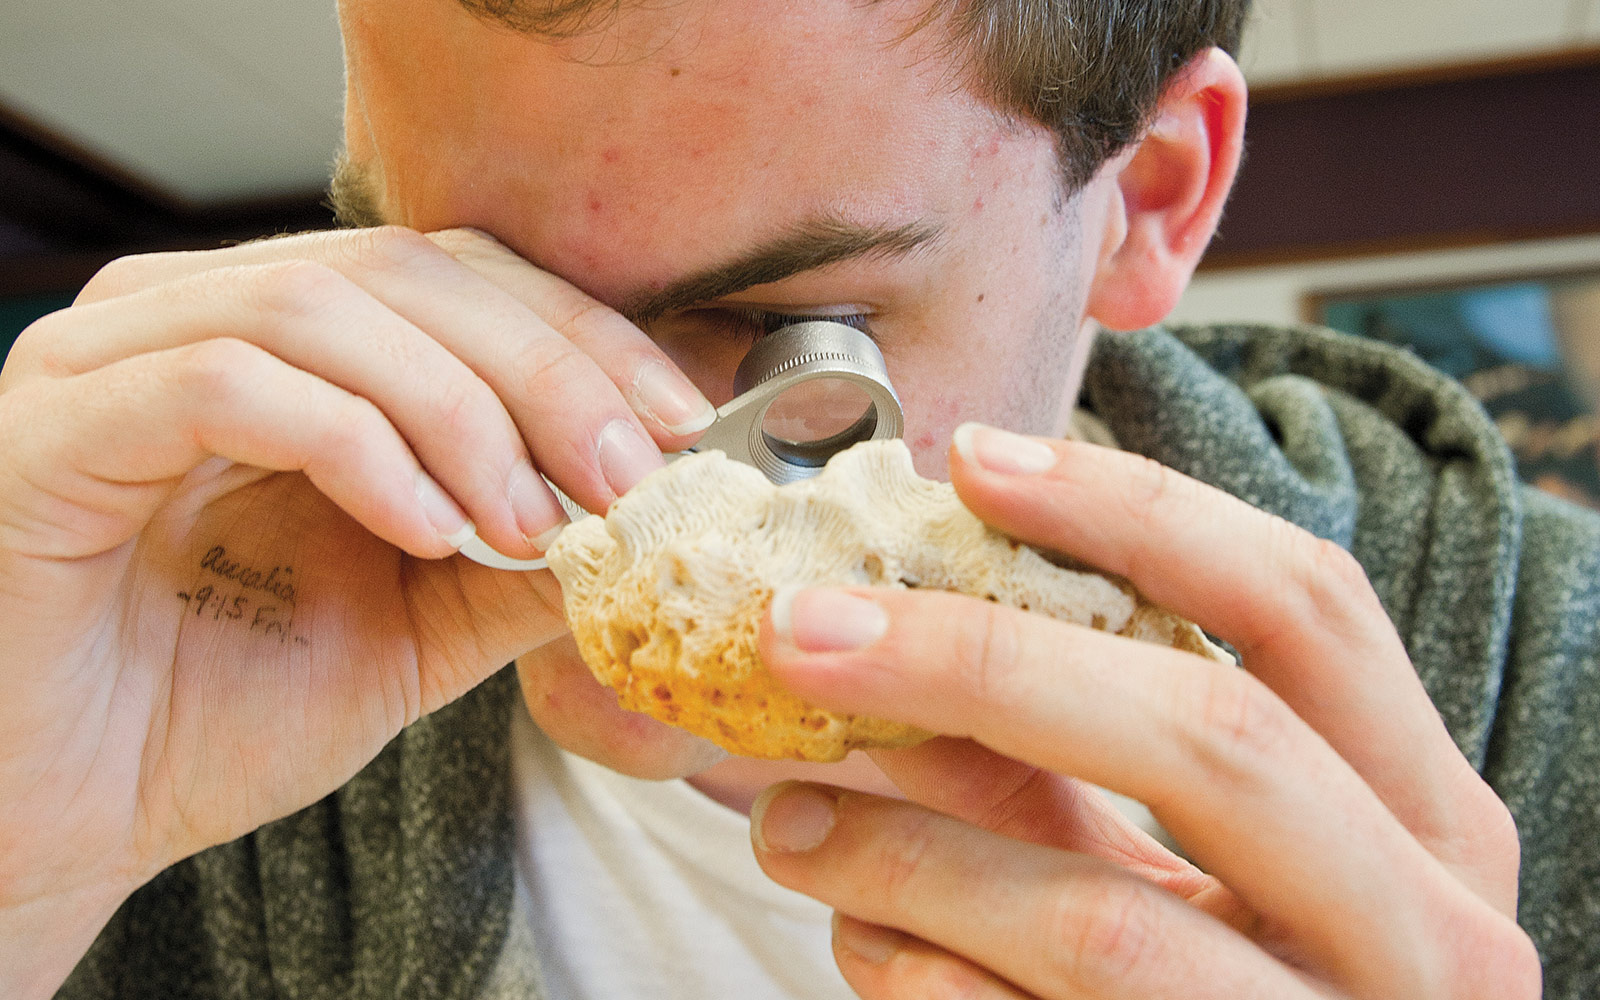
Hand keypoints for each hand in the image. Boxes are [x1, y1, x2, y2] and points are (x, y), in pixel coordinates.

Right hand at [0, 227, 711, 996]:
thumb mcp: (419, 624)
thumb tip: (653, 506)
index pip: (460, 275)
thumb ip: (522, 555)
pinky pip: (227, 379)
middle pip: (409, 270)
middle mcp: (194, 315)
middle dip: (548, 370)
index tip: (683, 422)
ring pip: (326, 302)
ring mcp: (111, 356)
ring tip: (526, 521)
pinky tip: (422, 527)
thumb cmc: (219, 711)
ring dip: (461, 412)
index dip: (583, 333)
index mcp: (286, 342)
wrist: (67, 819)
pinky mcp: (55, 423)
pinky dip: (355, 443)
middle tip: (632, 474)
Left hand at [751, 425, 1539, 998]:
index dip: (1140, 515)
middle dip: (983, 664)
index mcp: (1429, 817)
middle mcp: (1427, 932)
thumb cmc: (1226, 994)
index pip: (1310, 607)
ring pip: (1102, 920)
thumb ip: (1060, 761)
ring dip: (907, 854)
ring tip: (786, 823)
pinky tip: (867, 944)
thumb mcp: (1182, 865)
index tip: (971, 459)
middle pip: (1215, 736)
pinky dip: (923, 977)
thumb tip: (874, 634)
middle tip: (803, 631)